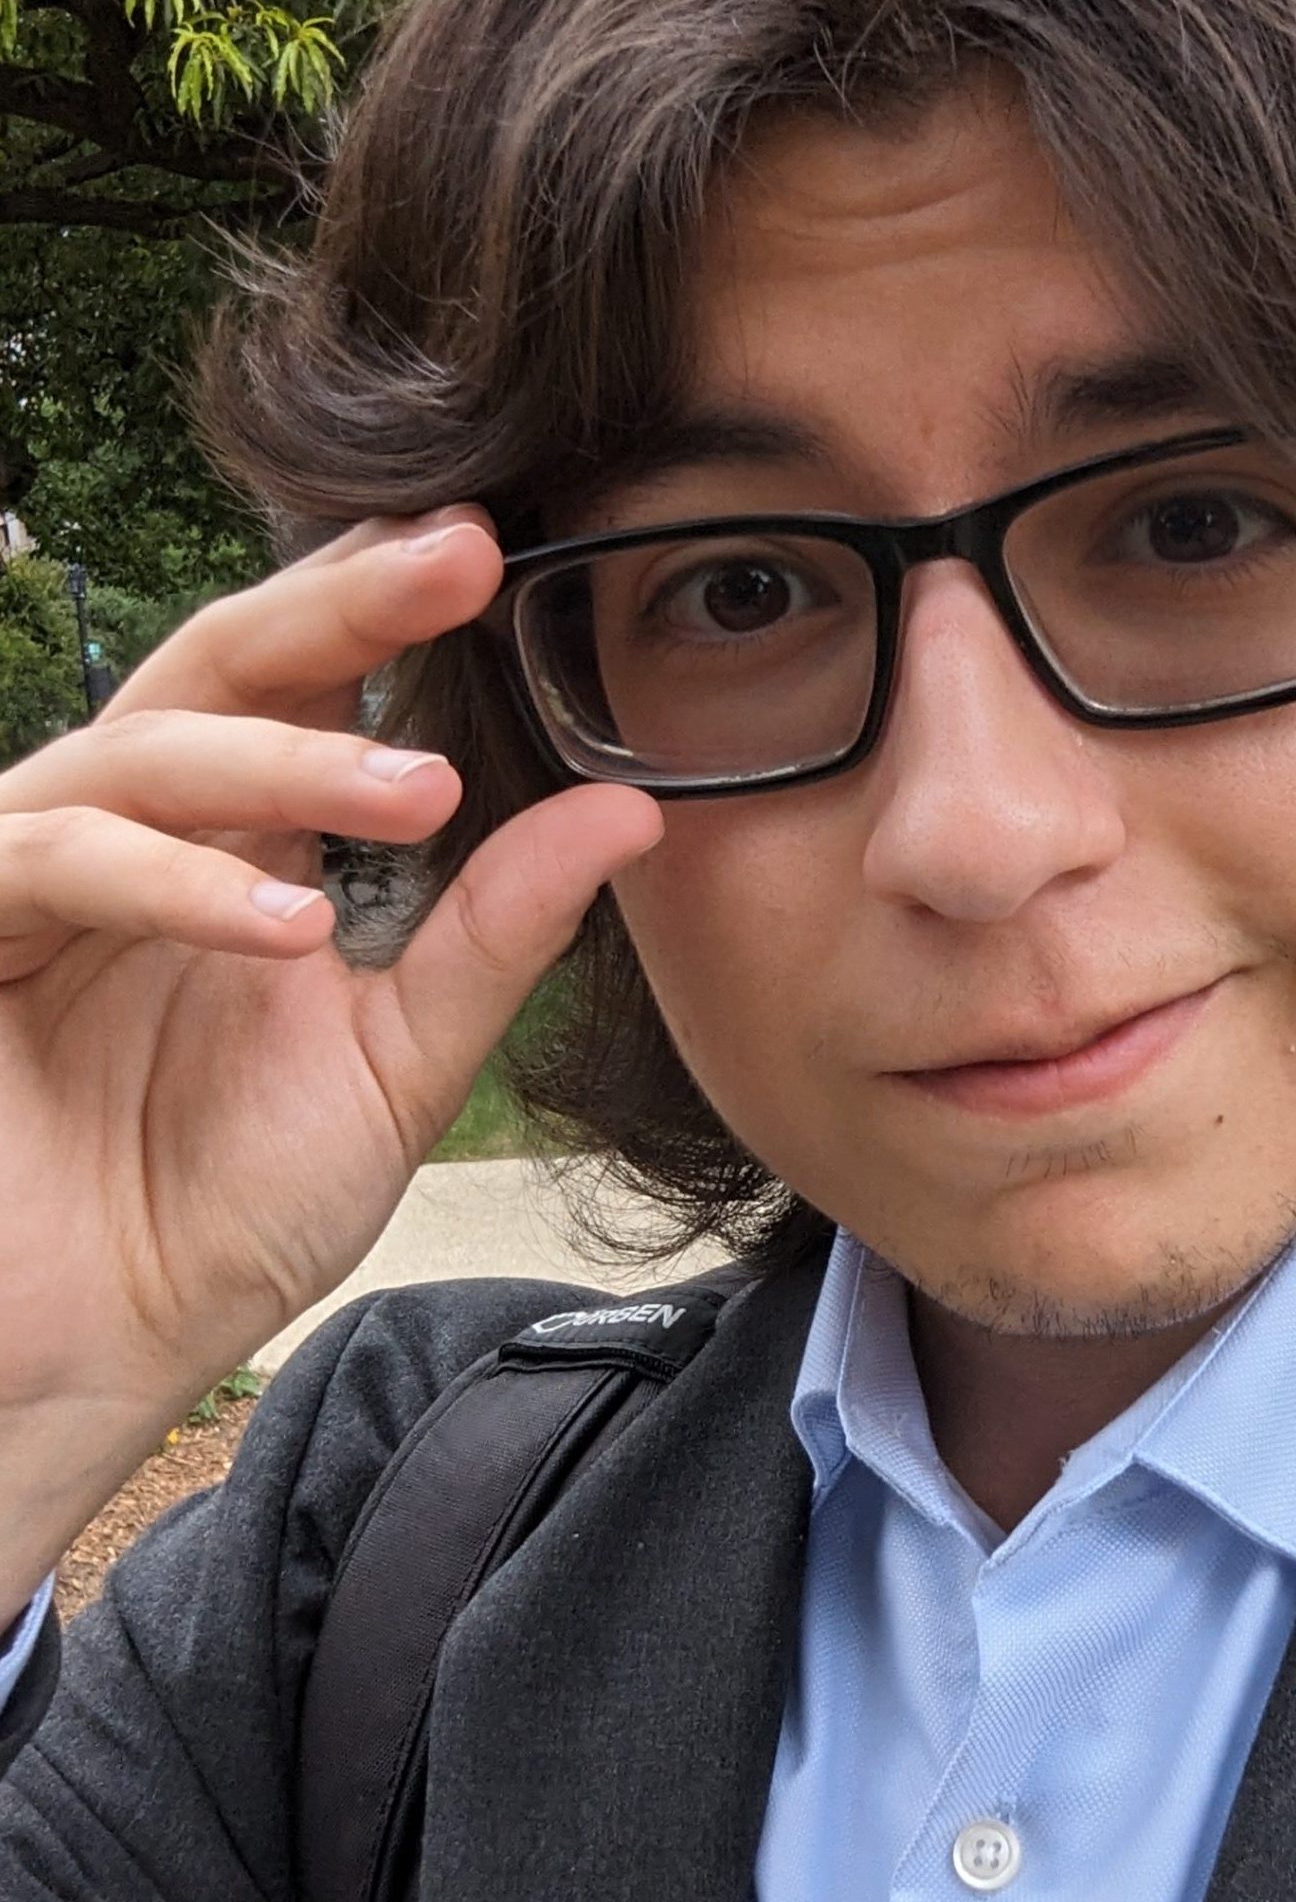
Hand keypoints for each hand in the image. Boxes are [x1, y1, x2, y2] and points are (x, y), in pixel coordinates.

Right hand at [0, 506, 662, 1613]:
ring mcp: (37, 877)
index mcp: (237, 840)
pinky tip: (286, 922)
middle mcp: (135, 832)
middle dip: (340, 605)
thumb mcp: (398, 1065)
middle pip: (222, 663)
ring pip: (142, 750)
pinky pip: (52, 864)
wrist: (98, 1352)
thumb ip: (495, 935)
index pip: (305, 680)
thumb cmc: (220, 1208)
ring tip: (421, 797)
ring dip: (285, 762)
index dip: (385, 605)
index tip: (496, 550)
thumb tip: (630, 808)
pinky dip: (171, 881)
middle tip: (462, 560)